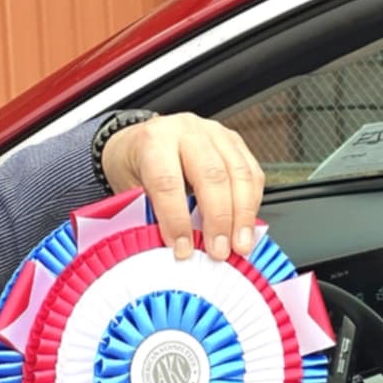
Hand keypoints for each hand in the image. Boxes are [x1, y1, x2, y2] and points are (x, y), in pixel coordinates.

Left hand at [100, 113, 264, 263]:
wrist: (138, 143)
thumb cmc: (134, 167)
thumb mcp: (129, 191)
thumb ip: (149, 216)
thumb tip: (174, 248)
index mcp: (153, 141)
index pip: (168, 182)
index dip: (177, 220)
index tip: (183, 249)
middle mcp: (186, 131)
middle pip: (211, 175)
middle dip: (218, 220)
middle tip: (218, 251)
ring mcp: (214, 134)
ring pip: (239, 174)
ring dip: (242, 216)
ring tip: (239, 245)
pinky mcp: (235, 143)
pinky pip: (253, 174)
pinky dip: (253, 205)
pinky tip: (246, 227)